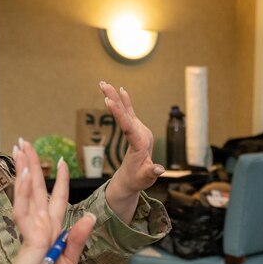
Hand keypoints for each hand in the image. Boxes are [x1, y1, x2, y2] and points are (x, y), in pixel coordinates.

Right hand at [0, 140, 94, 263]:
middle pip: (36, 188)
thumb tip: (91, 216)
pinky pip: (26, 210)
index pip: (56, 199)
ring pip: (28, 192)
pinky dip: (25, 191)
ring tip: (20, 147)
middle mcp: (40, 224)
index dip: (58, 180)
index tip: (60, 161)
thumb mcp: (70, 262)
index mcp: (51, 230)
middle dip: (31, 164)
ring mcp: (32, 228)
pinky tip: (25, 174)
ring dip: (25, 169)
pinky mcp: (28, 236)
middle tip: (23, 141)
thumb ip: (78, 239)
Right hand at [100, 81, 162, 220]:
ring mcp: (139, 130)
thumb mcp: (145, 179)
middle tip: (103, 84)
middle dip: (115, 98)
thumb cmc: (140, 180)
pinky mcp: (136, 129)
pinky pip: (128, 113)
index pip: (129, 127)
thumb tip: (159, 169)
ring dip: (115, 96)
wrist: (139, 178)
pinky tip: (121, 90)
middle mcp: (142, 133)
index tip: (109, 101)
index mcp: (141, 144)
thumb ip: (151, 173)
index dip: (119, 113)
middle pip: (127, 114)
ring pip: (126, 110)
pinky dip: (124, 102)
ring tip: (103, 83)